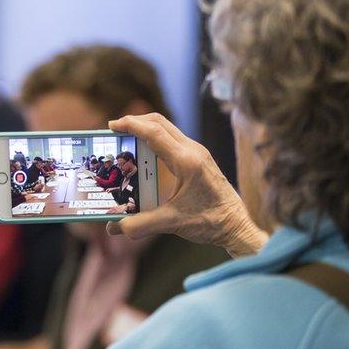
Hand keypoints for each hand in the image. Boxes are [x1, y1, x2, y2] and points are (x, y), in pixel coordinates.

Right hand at [106, 114, 267, 256]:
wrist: (237, 225)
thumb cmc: (211, 221)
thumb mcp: (172, 223)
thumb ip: (140, 224)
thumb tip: (113, 227)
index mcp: (187, 162)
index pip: (154, 133)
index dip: (131, 125)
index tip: (112, 126)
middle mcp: (193, 151)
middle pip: (159, 123)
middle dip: (134, 122)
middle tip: (114, 131)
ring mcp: (197, 153)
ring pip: (166, 129)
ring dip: (144, 129)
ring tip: (125, 139)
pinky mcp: (197, 159)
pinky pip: (172, 140)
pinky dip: (154, 139)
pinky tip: (144, 153)